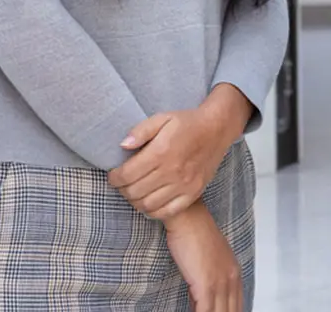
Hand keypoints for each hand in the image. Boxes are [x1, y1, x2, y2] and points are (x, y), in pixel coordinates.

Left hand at [109, 86, 250, 220]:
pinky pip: (167, 211)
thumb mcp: (162, 118)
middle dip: (122, 189)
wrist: (217, 129)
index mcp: (161, 152)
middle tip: (123, 183)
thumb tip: (122, 145)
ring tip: (134, 192)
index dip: (114, 178)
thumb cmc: (187, 123)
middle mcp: (172, 171)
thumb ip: (140, 131)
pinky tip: (149, 202)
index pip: (127, 174)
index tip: (114, 175)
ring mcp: (184, 184)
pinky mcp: (193, 192)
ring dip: (135, 201)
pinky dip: (153, 211)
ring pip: (148, 204)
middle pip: (135, 191)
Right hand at [164, 204, 242, 311]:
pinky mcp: (207, 284)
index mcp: (234, 273)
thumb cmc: (194, 234)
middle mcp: (232, 278)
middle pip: (232, 311)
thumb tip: (203, 299)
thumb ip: (210, 280)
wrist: (189, 219)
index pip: (237, 305)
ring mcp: (221, 282)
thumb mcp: (208, 261)